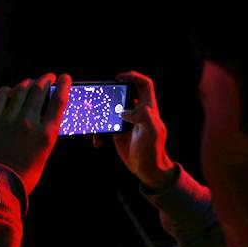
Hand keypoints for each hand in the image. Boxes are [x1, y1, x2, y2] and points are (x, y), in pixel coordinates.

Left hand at [0, 73, 71, 194]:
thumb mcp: (45, 152)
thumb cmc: (25, 173)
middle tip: (49, 77)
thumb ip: (47, 131)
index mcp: (46, 133)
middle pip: (40, 89)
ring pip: (22, 89)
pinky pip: (2, 95)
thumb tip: (47, 111)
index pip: (59, 100)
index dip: (64, 85)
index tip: (65, 78)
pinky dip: (9, 90)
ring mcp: (9, 119)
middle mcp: (29, 122)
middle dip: (46, 79)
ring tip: (32, 83)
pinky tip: (12, 92)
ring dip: (29, 83)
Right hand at [104, 71, 175, 190]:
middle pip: (124, 94)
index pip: (144, 85)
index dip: (133, 76)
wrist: (147, 170)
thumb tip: (126, 110)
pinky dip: (99, 132)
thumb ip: (144, 117)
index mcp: (148, 108)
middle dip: (110, 95)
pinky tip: (98, 142)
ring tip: (94, 123)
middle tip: (99, 98)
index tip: (118, 77)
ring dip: (101, 114)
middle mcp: (137, 112)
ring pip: (111, 109)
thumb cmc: (153, 151)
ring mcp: (127, 121)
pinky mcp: (118, 132)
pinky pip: (105, 126)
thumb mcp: (152, 133)